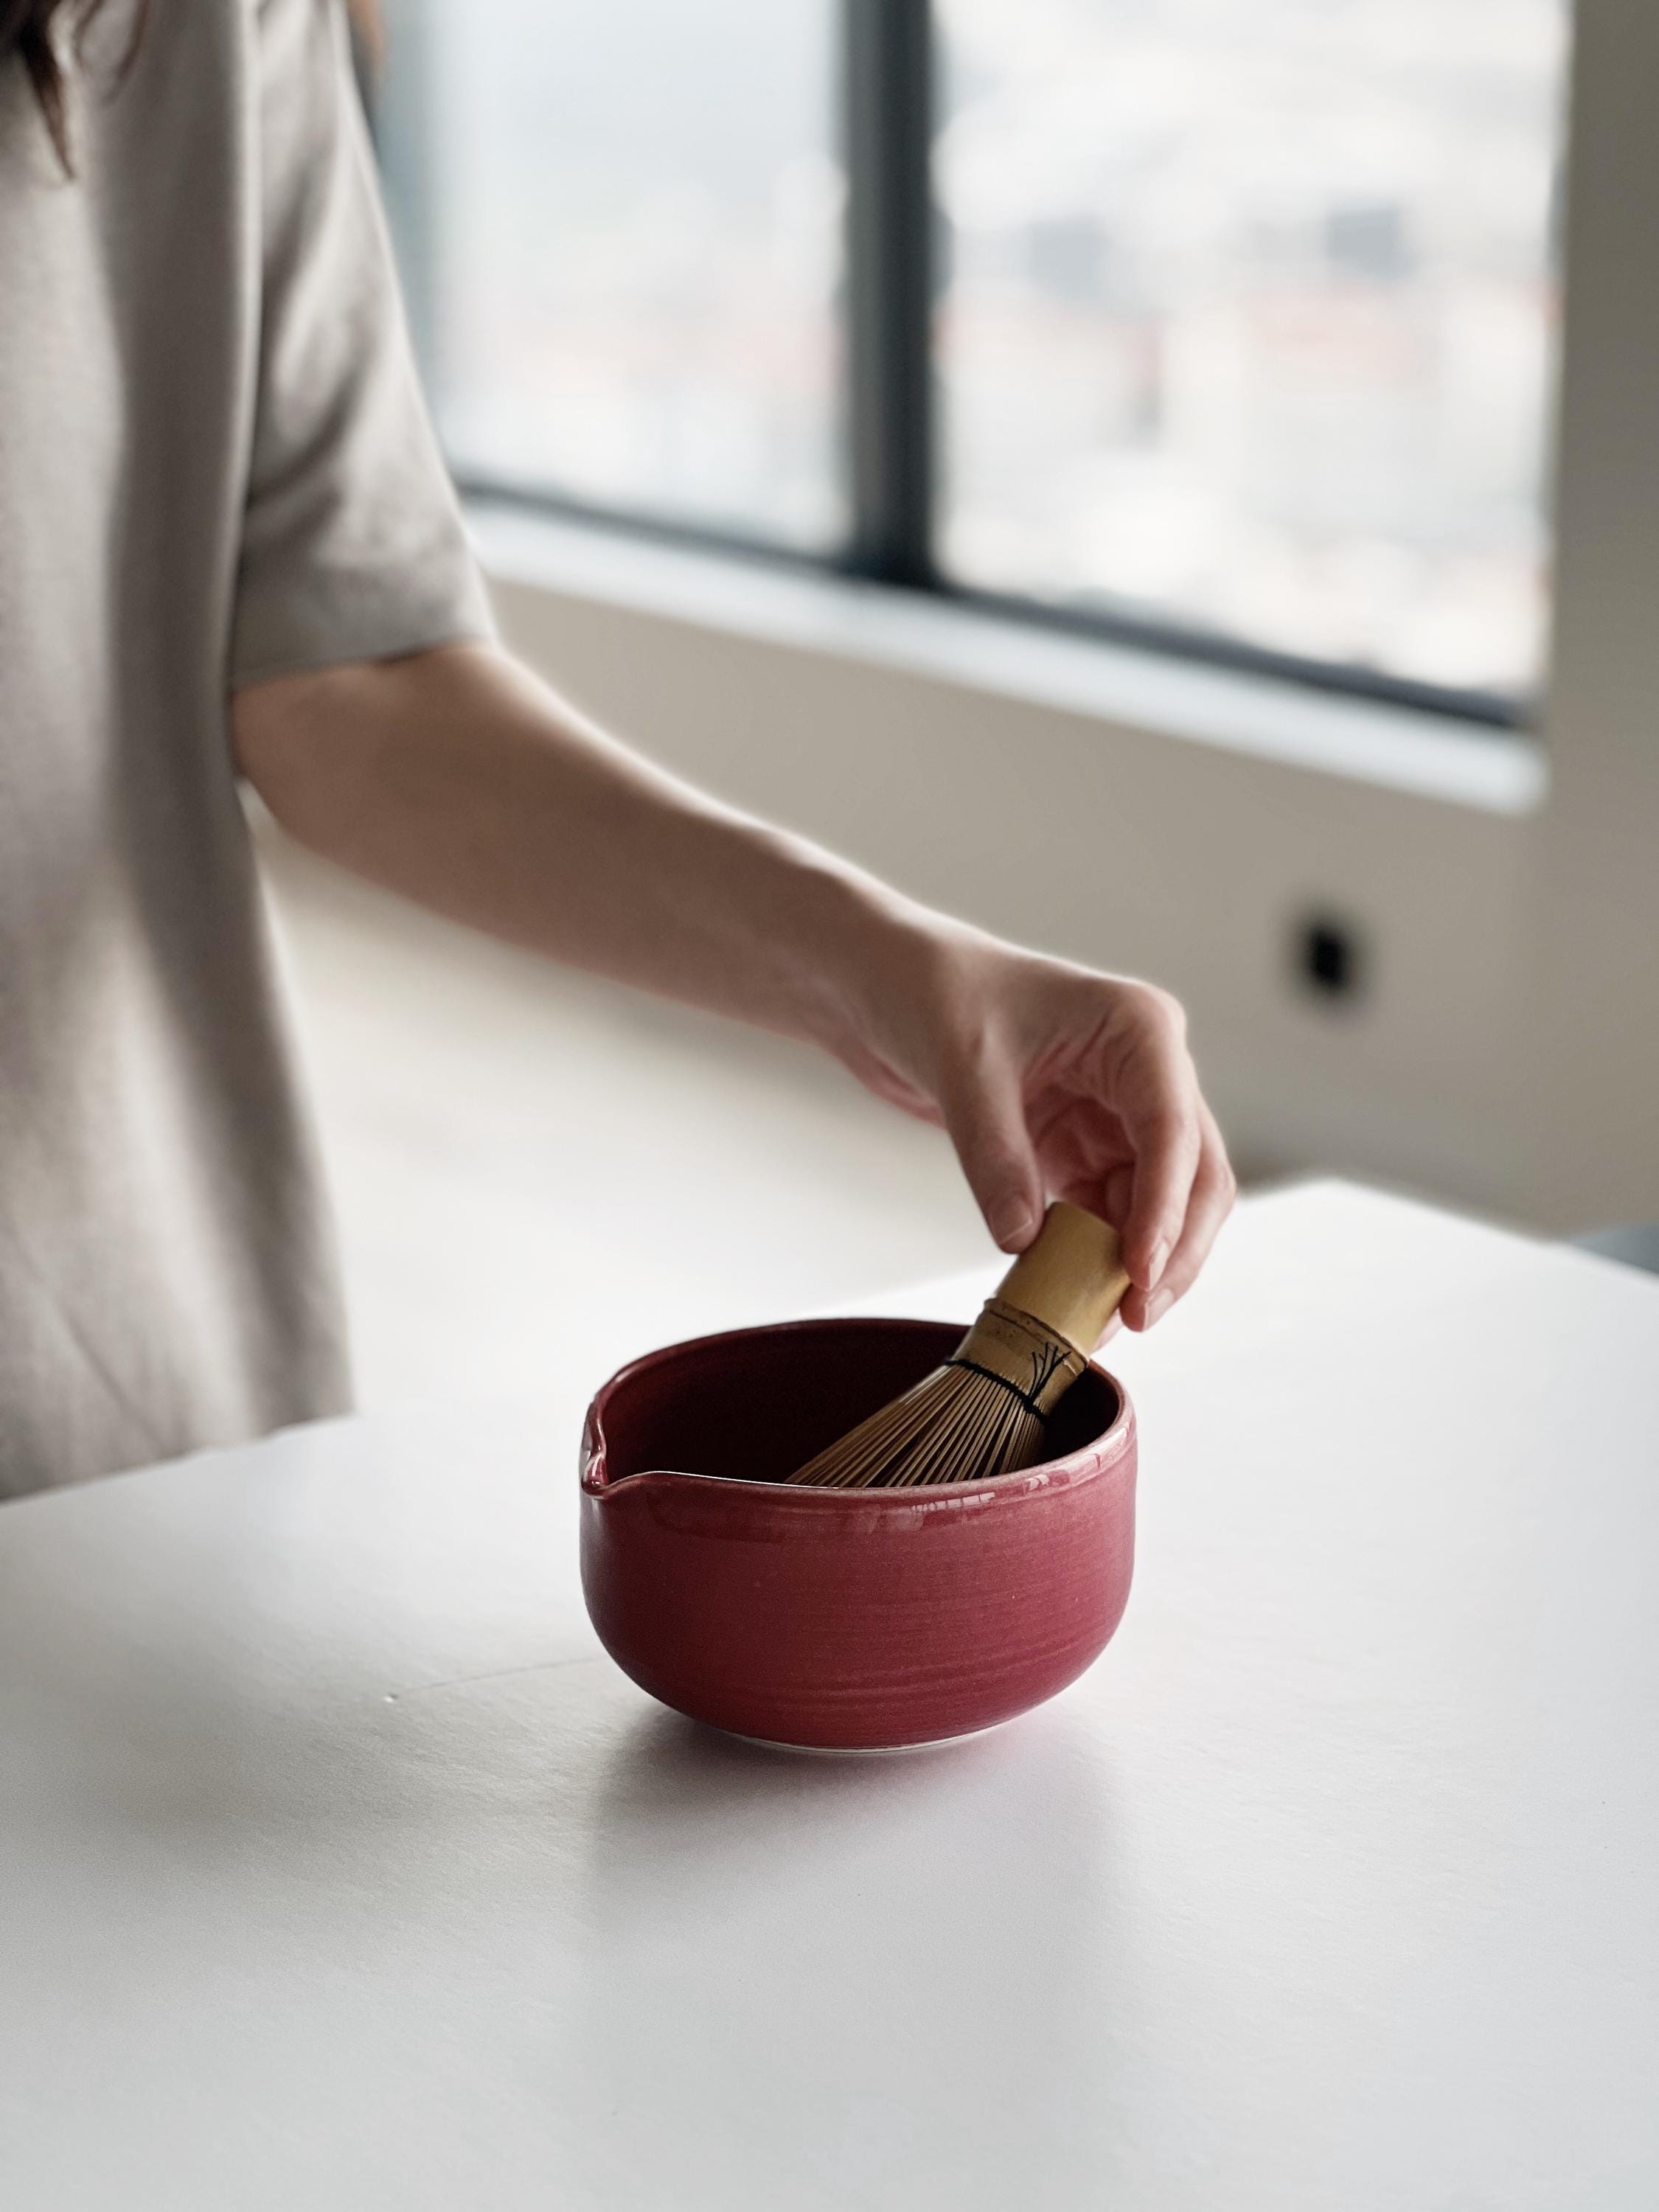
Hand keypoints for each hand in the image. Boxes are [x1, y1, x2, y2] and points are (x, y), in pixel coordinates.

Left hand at [844, 922, 1234, 1332]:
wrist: (896, 987)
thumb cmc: (937, 995)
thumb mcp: (963, 1073)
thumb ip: (996, 1157)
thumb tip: (1023, 1243)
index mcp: (1139, 1030)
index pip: (1173, 1132)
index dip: (1166, 1211)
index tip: (1140, 1275)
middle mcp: (1149, 1072)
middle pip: (1195, 1176)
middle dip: (1173, 1250)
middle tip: (1135, 1317)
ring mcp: (1124, 1112)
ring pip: (1164, 1205)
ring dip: (1140, 1263)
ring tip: (1101, 1322)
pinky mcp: (1090, 1145)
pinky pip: (1115, 1212)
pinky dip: (1101, 1257)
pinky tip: (1076, 1296)